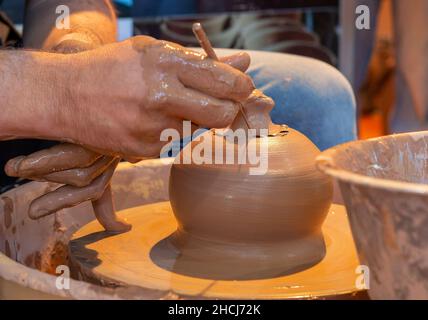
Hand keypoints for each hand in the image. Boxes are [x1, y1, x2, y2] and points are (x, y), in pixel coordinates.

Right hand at [56, 36, 253, 158]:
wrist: (65, 96)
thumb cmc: (112, 68)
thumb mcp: (153, 52)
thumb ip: (200, 61)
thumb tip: (244, 63)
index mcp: (165, 64)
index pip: (225, 82)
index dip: (242, 87)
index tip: (241, 88)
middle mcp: (162, 98)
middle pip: (223, 115)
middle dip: (229, 110)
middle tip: (220, 102)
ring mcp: (153, 129)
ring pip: (201, 131)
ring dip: (198, 121)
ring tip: (171, 106)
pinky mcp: (146, 151)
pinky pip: (178, 143)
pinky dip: (175, 132)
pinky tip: (153, 120)